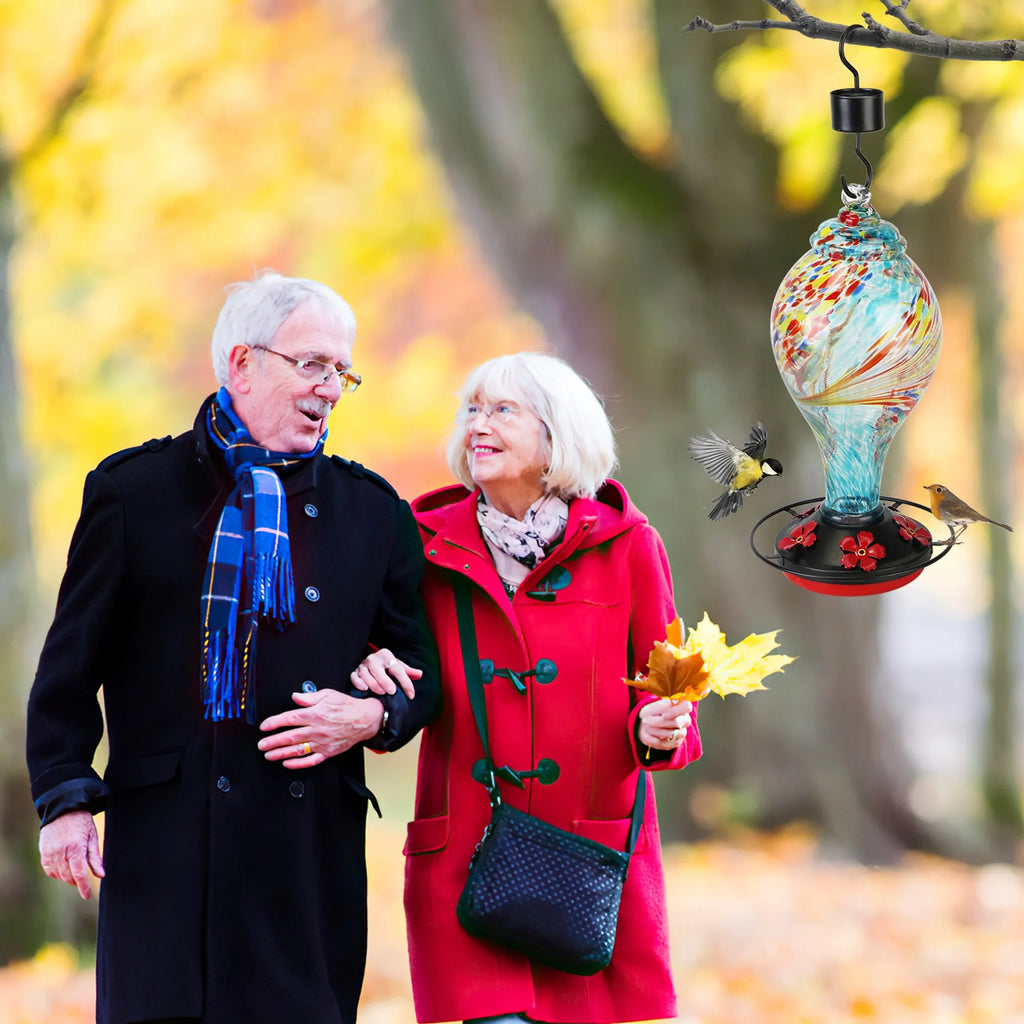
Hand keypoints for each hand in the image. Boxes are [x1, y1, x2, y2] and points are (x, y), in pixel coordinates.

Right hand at [39, 810, 103, 899]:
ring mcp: (50, 854)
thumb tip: (101, 875)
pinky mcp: (43, 853)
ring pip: (59, 875)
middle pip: (69, 876)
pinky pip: (50, 870)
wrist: (62, 808)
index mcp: (76, 848)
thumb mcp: (92, 836)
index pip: (79, 874)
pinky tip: (64, 868)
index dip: (83, 887)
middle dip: (77, 881)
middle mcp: (61, 853)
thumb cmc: (81, 821)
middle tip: (84, 879)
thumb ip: (95, 857)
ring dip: (68, 877)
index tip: (86, 895)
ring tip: (75, 871)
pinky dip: (57, 873)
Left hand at [257, 689, 383, 768]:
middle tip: (261, 745)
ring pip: (298, 750)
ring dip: (281, 753)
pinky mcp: (328, 751)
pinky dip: (298, 763)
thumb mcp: (328, 694)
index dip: (275, 722)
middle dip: (273, 741)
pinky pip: (311, 760)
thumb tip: (294, 697)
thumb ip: (309, 697)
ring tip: (269, 755)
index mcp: (315, 714)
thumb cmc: (346, 706)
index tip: (264, 726)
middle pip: (290, 736)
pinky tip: (287, 763)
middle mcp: (317, 729)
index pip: (290, 718)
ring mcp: (322, 742)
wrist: (365, 719)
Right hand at [350, 647, 419, 699]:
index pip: (397, 669)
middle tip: (392, 692)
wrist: (372, 663)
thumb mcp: (398, 667)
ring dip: (373, 684)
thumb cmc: (387, 667)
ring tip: (381, 692)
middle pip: (378, 669)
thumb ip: (408, 672)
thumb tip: (420, 674)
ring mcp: (362, 665)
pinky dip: (358, 683)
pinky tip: (364, 689)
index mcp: (386, 655)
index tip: (411, 695)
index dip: (405, 682)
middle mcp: (373, 658)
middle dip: (385, 681)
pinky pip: (354, 677)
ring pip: (365, 674)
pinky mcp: (355, 672)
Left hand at [637, 698, 692, 750]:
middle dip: (658, 722)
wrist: (648, 724)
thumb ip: (660, 709)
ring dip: (652, 729)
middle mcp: (685, 720)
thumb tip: (665, 716)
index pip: (687, 706)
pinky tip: (649, 733)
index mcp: (682, 707)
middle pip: (676, 722)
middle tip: (645, 720)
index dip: (675, 711)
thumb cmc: (653, 712)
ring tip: (646, 725)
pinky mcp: (675, 743)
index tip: (663, 714)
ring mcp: (682, 733)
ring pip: (668, 733)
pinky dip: (650, 737)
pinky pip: (661, 742)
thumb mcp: (653, 707)